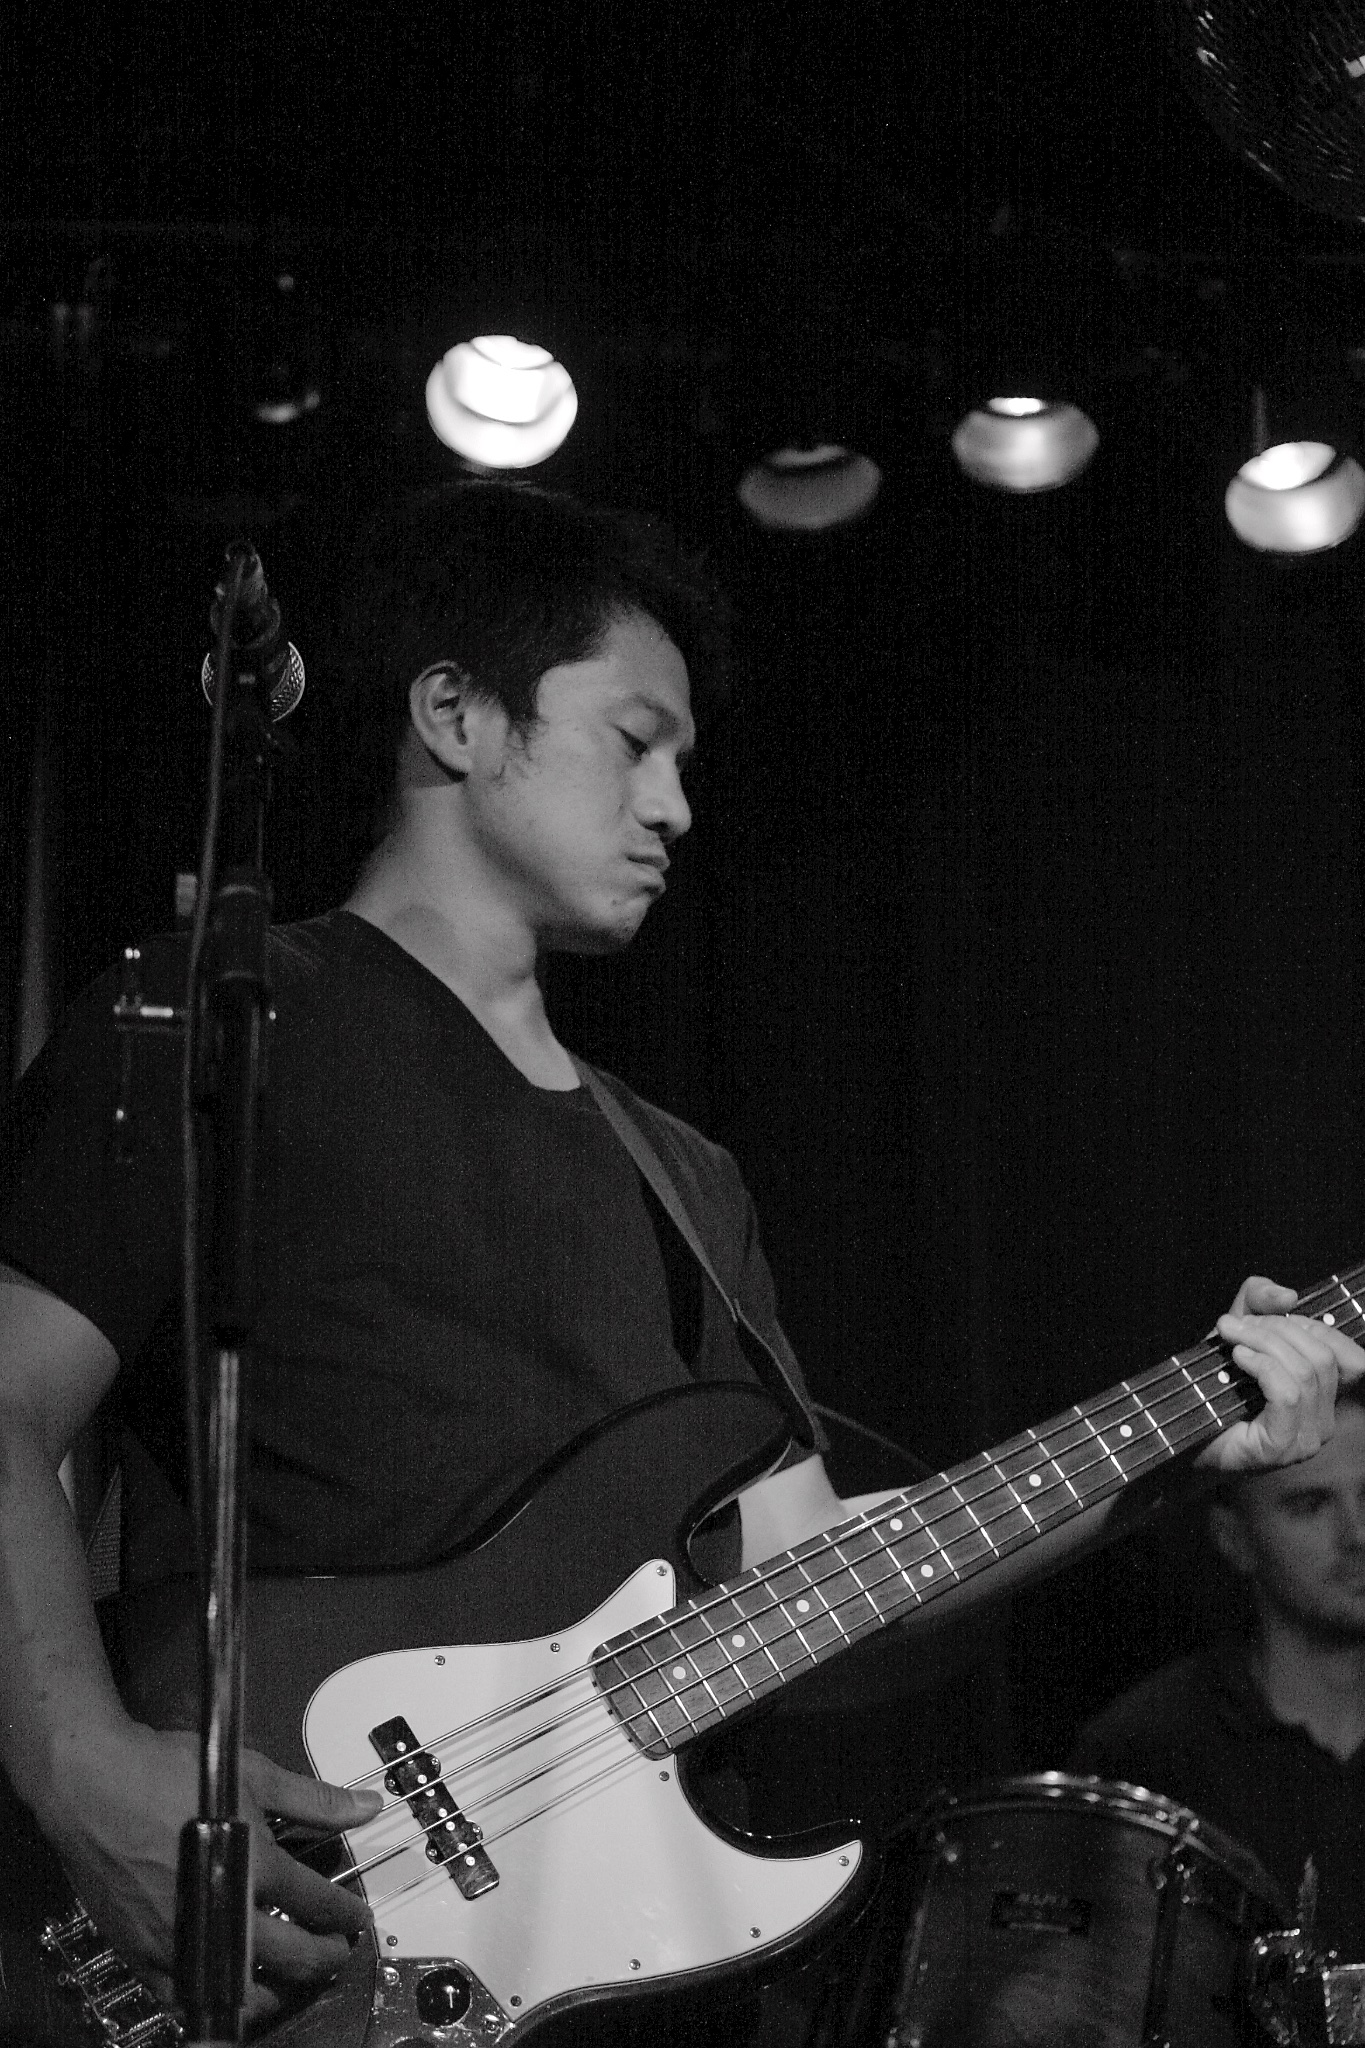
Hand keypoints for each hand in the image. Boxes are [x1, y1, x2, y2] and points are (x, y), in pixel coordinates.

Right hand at [40, 1719, 380, 2027]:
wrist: (94, 1785)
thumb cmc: (165, 1774)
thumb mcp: (253, 1774)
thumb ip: (315, 1800)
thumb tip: (365, 1806)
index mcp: (254, 1866)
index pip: (318, 1905)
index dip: (345, 1915)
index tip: (355, 1918)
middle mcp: (221, 1911)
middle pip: (293, 1958)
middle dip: (326, 1958)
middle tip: (337, 1952)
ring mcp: (182, 1940)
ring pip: (244, 1994)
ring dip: (278, 1992)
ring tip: (291, 1978)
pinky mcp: (144, 1954)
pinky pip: (186, 1999)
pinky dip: (214, 1999)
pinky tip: (228, 1986)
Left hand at [1196, 1274, 1364, 1472]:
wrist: (1181, 1426)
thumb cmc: (1213, 1380)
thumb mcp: (1239, 1325)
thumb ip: (1260, 1299)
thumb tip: (1289, 1295)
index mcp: (1325, 1395)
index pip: (1351, 1357)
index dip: (1314, 1326)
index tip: (1270, 1315)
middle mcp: (1324, 1420)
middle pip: (1322, 1357)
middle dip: (1277, 1329)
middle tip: (1236, 1324)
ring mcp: (1306, 1438)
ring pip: (1304, 1373)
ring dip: (1263, 1343)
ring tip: (1232, 1337)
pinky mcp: (1281, 1446)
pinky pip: (1287, 1394)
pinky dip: (1262, 1366)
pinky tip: (1238, 1358)